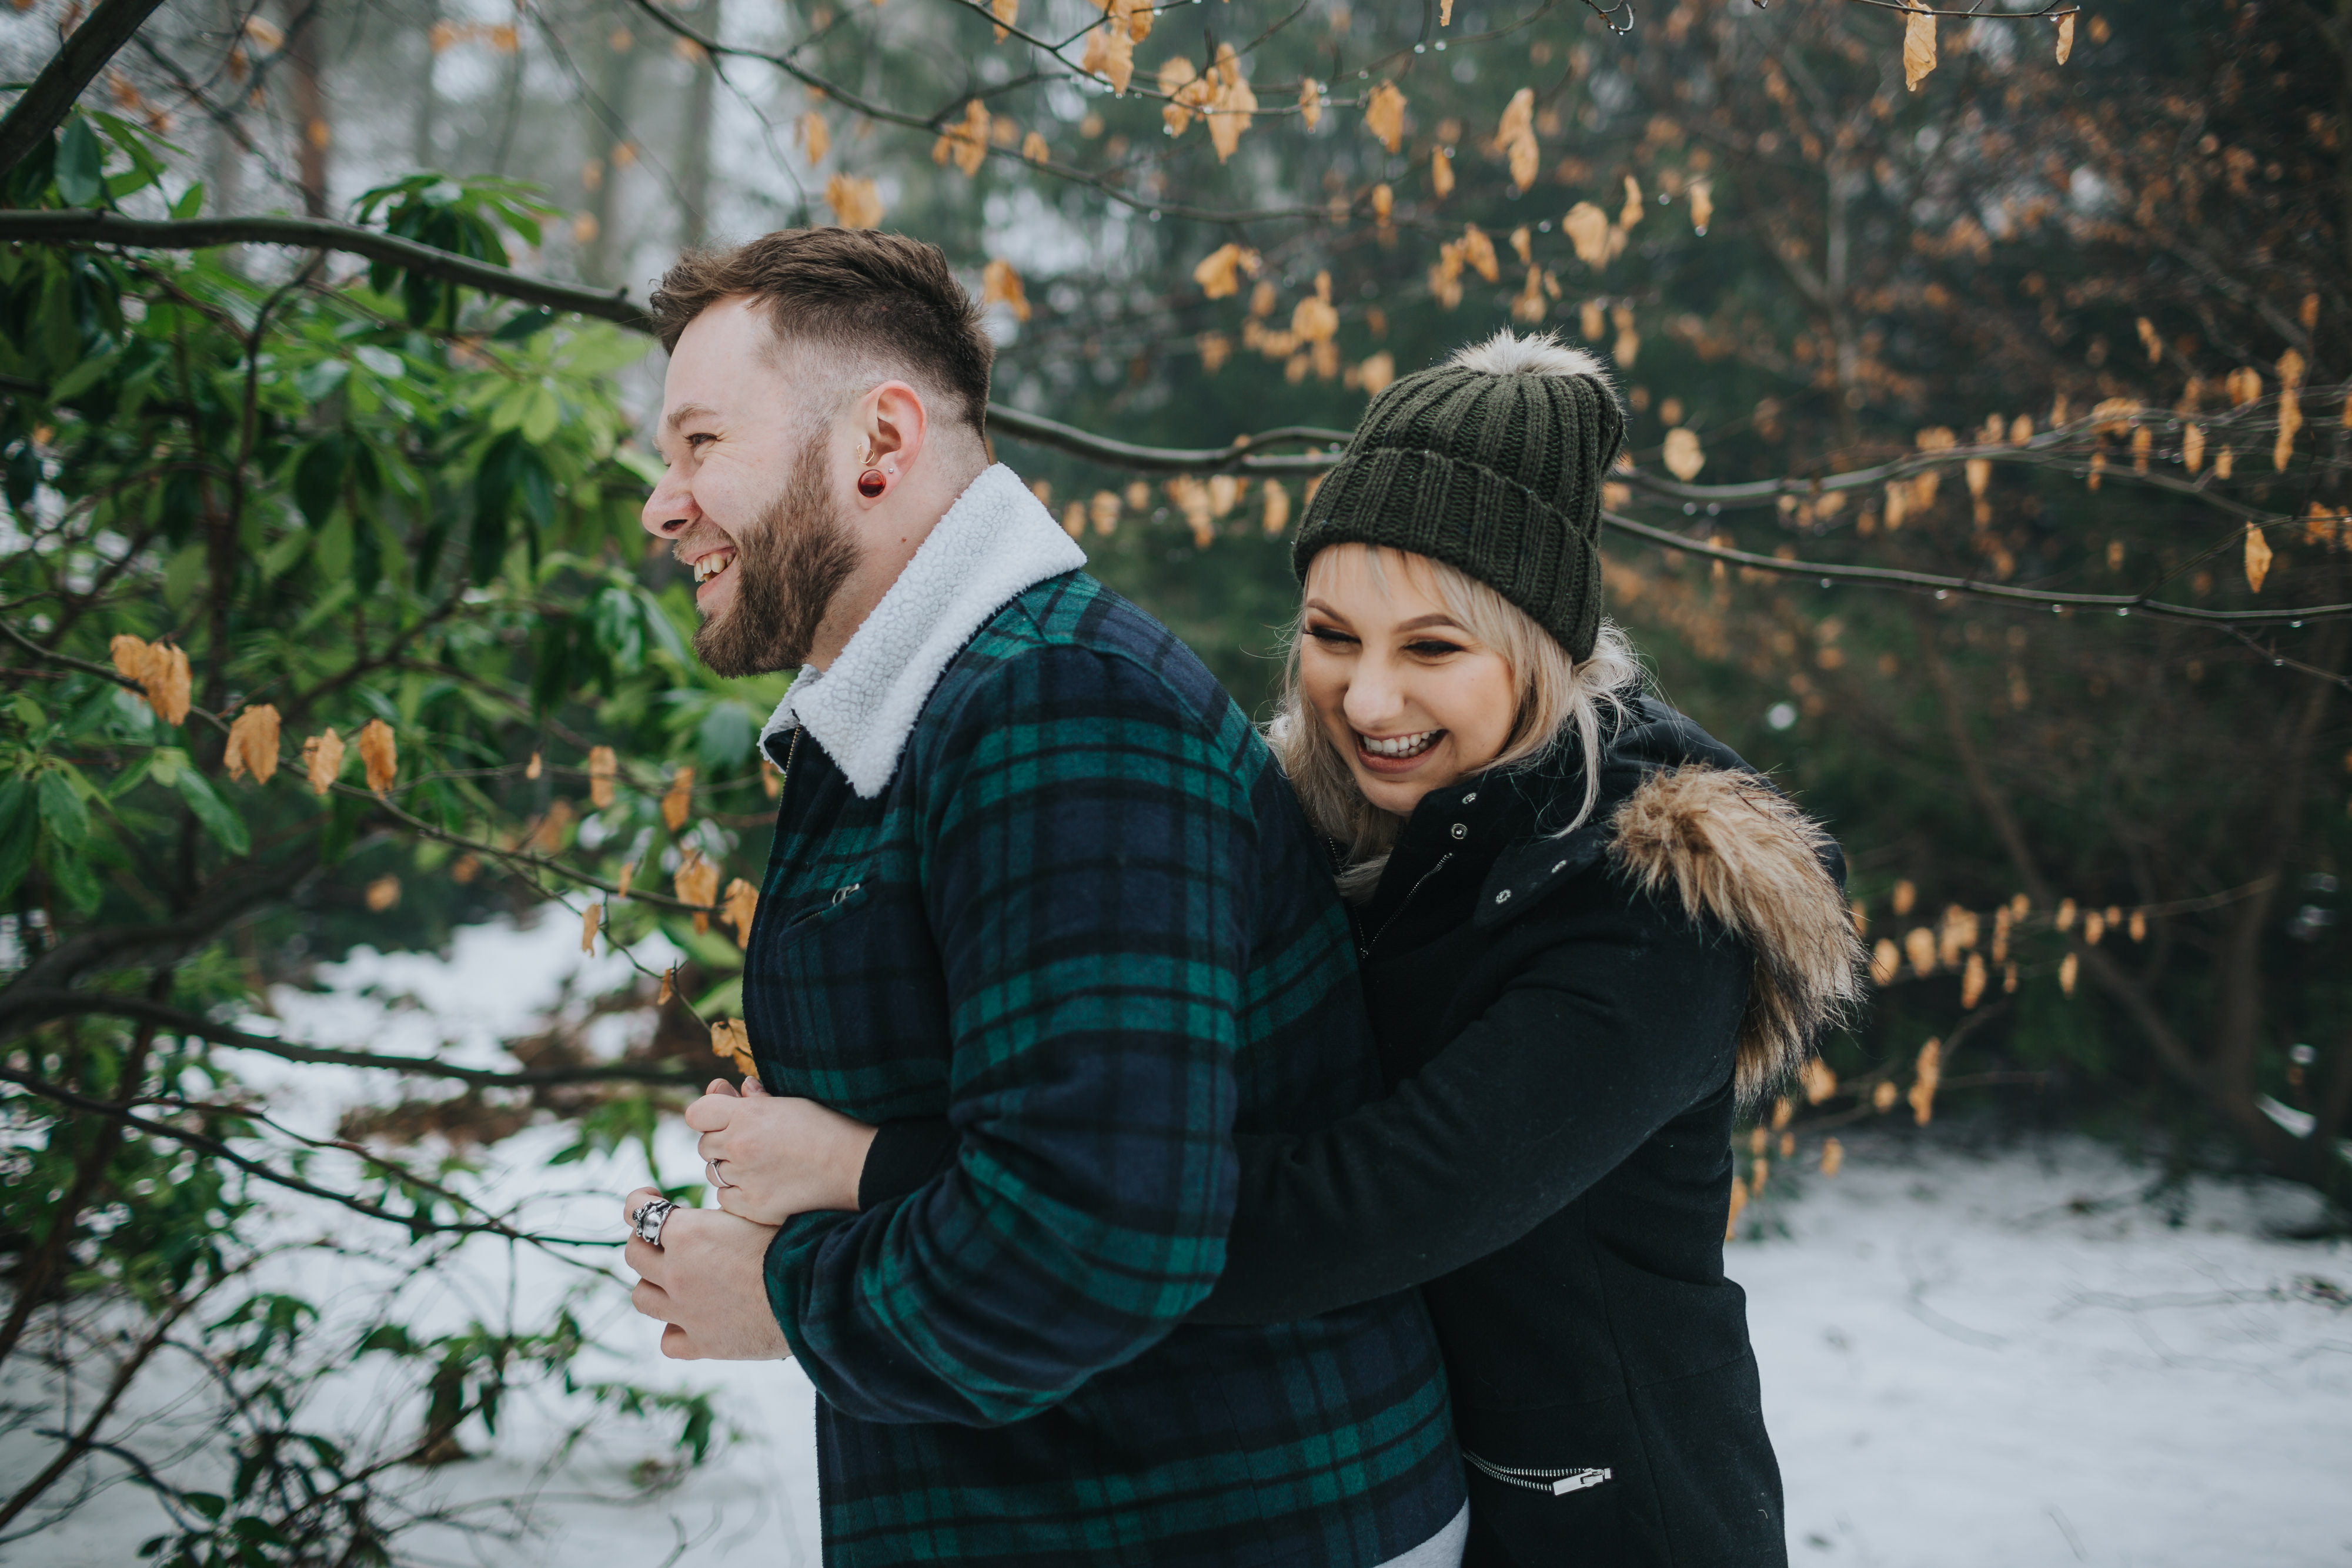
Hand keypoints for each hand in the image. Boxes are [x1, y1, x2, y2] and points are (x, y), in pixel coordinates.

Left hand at [620, 1186, 793, 1359]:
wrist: (815, 1292)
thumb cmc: (793, 1243)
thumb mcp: (753, 1212)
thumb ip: (718, 1216)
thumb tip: (708, 1214)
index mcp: (687, 1234)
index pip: (637, 1211)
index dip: (638, 1200)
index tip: (651, 1197)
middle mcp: (676, 1273)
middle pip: (633, 1254)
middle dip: (644, 1240)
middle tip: (663, 1237)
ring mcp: (685, 1312)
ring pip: (641, 1298)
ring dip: (651, 1283)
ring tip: (671, 1277)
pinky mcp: (703, 1344)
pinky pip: (669, 1342)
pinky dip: (674, 1330)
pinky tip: (688, 1320)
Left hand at [687, 1076, 879, 1224]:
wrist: (857, 1166)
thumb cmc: (829, 1127)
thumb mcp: (792, 1103)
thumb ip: (756, 1098)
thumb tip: (736, 1088)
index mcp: (747, 1114)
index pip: (697, 1113)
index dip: (708, 1117)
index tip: (723, 1121)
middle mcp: (740, 1145)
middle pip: (704, 1146)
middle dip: (721, 1144)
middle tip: (751, 1145)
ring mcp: (745, 1178)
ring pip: (713, 1173)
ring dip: (729, 1170)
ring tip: (761, 1166)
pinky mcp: (753, 1206)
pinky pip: (725, 1199)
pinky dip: (737, 1194)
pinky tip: (763, 1186)